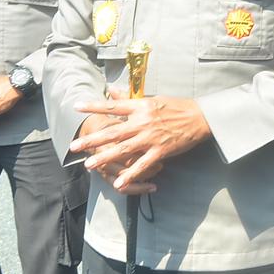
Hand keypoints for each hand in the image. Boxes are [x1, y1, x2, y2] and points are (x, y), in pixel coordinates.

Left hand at [70, 93, 211, 193]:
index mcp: (140, 107)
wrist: (199, 118)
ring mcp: (150, 137)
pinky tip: (118, 183)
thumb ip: (131, 99)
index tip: (77, 106)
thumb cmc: (177, 107)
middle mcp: (142, 122)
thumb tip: (114, 91)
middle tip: (74, 146)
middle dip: (92, 140)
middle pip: (112, 131)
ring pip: (123, 149)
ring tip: (89, 165)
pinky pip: (142, 165)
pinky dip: (130, 175)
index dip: (94, 106)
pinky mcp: (160, 151)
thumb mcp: (153, 99)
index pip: (113, 106)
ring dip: (104, 158)